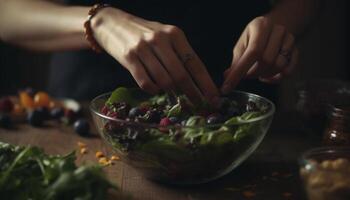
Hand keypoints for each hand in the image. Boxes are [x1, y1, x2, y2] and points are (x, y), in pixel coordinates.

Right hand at [91, 8, 218, 102]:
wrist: (113, 23)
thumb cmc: (143, 33)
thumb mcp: (164, 36)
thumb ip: (178, 55)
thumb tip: (195, 82)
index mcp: (174, 34)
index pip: (195, 63)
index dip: (206, 83)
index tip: (215, 98)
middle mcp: (160, 40)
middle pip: (182, 75)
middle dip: (193, 93)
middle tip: (199, 105)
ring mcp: (144, 48)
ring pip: (164, 81)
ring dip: (171, 93)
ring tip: (173, 95)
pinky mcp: (129, 58)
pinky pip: (145, 82)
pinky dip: (153, 90)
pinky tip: (155, 89)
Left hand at [221, 16, 297, 93]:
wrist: (276, 26)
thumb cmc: (255, 36)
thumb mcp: (243, 44)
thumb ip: (236, 60)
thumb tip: (227, 76)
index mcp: (261, 26)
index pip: (252, 52)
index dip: (239, 72)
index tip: (227, 87)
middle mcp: (278, 31)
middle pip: (267, 61)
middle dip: (254, 73)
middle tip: (248, 75)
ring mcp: (290, 40)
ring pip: (279, 66)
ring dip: (266, 75)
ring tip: (259, 72)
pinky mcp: (296, 51)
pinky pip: (289, 71)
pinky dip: (277, 78)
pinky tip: (269, 76)